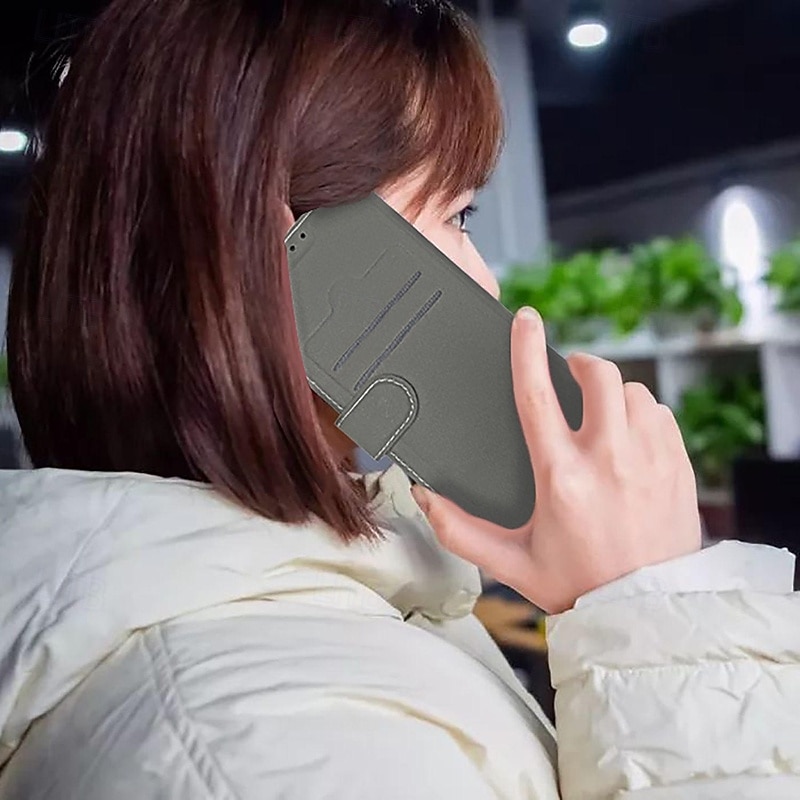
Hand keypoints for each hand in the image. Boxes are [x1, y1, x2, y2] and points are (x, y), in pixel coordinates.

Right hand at [410, 306, 701, 613]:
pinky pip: (660, 412)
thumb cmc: (577, 584)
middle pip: (597, 374)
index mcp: (561, 477)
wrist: (647, 613)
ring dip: (613, 391)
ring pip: (633, 390)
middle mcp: (608, 459)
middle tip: (569, 372)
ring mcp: (650, 459)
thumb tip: (423, 495)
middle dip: (579, 362)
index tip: (525, 319)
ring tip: (600, 411)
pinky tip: (630, 432)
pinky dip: (642, 411)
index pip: (537, 393)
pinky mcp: (678, 465)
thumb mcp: (511, 562)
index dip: (526, 348)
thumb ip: (459, 529)